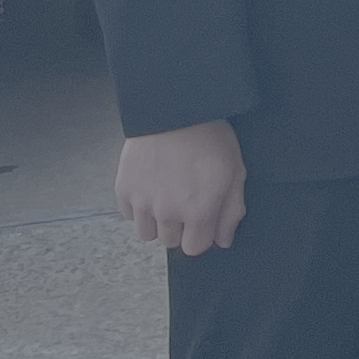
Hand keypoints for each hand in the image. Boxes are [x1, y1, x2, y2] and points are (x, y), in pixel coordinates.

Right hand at [117, 122, 245, 256]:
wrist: (174, 110)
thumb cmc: (211, 138)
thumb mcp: (235, 172)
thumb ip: (230, 211)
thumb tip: (223, 241)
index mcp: (198, 211)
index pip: (194, 248)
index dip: (201, 235)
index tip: (203, 219)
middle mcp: (168, 213)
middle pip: (170, 242)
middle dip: (180, 228)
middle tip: (186, 201)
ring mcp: (142, 203)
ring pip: (147, 233)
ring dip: (158, 222)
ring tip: (167, 196)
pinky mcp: (123, 190)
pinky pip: (129, 215)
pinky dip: (138, 208)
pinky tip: (151, 187)